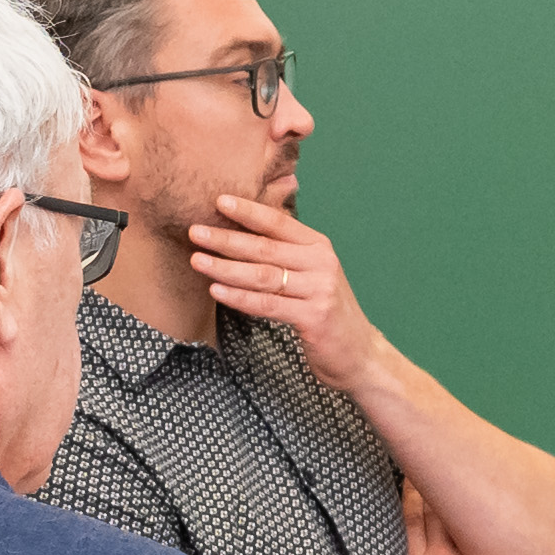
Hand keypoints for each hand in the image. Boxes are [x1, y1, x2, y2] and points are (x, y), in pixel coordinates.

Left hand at [187, 192, 378, 380]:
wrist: (359, 353)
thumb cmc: (325, 312)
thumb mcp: (311, 274)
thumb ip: (286, 254)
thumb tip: (245, 232)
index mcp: (318, 247)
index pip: (279, 223)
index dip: (248, 211)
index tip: (219, 201)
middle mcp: (321, 263)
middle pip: (265, 248)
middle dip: (227, 239)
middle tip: (195, 232)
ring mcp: (319, 290)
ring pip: (263, 275)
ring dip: (226, 267)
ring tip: (198, 261)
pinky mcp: (313, 317)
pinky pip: (268, 305)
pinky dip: (239, 298)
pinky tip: (217, 290)